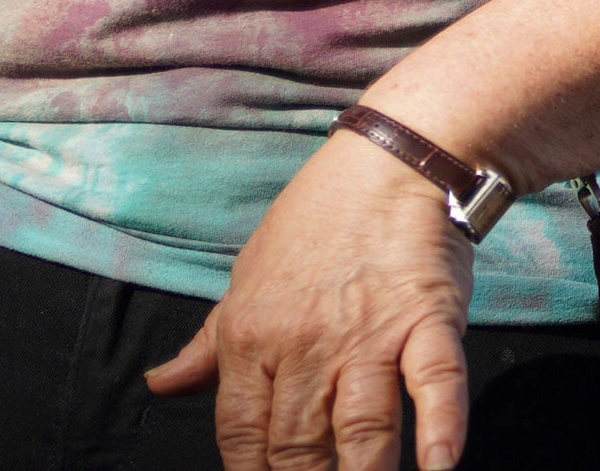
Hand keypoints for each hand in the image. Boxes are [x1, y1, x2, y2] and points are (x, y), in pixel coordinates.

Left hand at [147, 129, 474, 470]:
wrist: (393, 160)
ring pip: (361, 429)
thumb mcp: (247, 277)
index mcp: (252, 337)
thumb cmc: (318, 217)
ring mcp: (371, 336)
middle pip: (297, 445)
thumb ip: (208, 343)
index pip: (240, 434)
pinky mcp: (429, 320)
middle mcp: (306, 346)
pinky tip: (437, 467)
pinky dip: (439, 431)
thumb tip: (160, 386)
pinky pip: (434, 385)